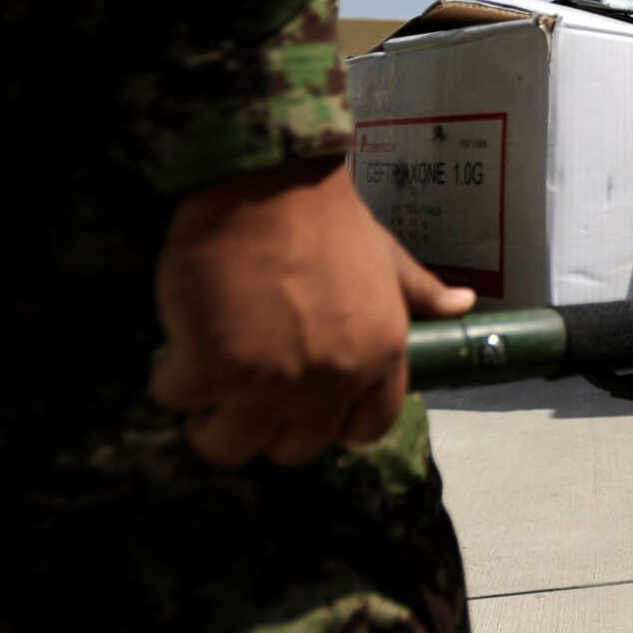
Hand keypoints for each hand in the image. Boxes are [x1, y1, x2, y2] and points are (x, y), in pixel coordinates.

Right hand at [149, 158, 475, 467]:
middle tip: (242, 384)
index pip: (367, 428)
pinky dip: (169, 376)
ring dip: (209, 418)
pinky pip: (178, 399)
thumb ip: (419, 291)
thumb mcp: (385, 257)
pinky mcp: (213, 367)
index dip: (331, 424)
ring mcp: (272, 381)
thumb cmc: (326, 216)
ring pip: (229, 446)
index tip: (303, 406)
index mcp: (381, 356)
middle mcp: (332, 380)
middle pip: (293, 449)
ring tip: (202, 375)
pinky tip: (180, 340)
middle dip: (264, 426)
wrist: (268, 183)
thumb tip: (463, 304)